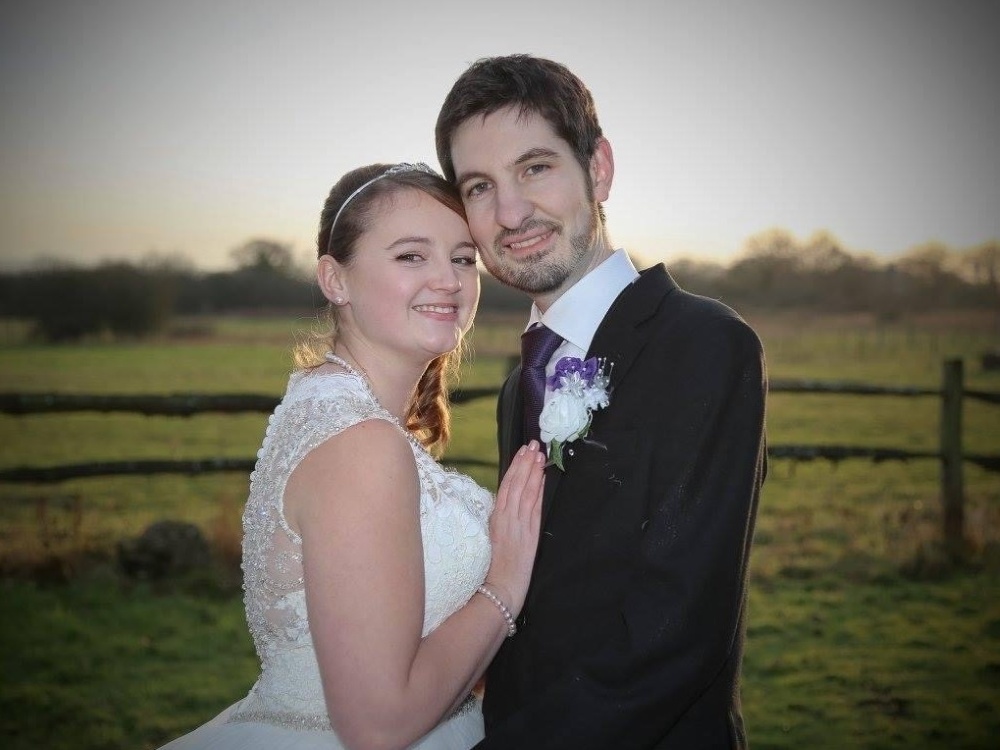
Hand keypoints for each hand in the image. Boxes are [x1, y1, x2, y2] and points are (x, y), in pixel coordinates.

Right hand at [486, 441, 544, 615]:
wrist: (499, 591)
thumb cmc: (492, 571)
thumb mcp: (491, 541)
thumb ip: (499, 522)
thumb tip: (504, 506)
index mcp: (495, 519)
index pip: (506, 487)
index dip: (515, 468)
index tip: (521, 452)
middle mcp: (506, 518)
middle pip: (516, 484)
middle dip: (524, 463)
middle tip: (532, 443)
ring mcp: (518, 525)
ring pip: (525, 491)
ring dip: (532, 470)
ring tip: (538, 453)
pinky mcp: (529, 534)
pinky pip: (533, 506)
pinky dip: (537, 490)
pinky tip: (541, 477)